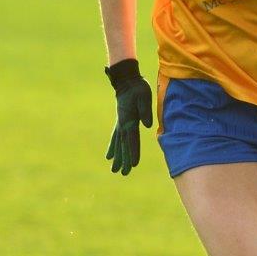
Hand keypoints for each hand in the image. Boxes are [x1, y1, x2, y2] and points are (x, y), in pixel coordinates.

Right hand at [105, 58, 152, 175]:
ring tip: (114, 170)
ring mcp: (120, 124)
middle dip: (124, 160)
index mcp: (129, 120)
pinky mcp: (120, 122)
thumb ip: (145, 111)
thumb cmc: (138, 88)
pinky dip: (113, 148)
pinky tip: (109, 157)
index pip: (132, 139)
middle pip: (123, 145)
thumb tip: (147, 125)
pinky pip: (115, 138)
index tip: (133, 165)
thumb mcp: (144, 97)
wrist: (127, 81)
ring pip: (118, 144)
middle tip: (123, 174)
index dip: (133, 152)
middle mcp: (123, 124)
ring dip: (117, 157)